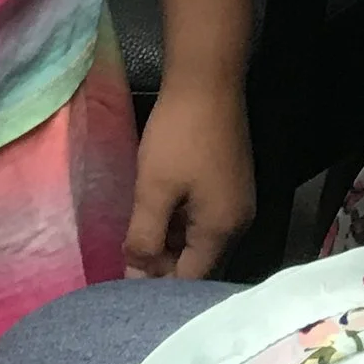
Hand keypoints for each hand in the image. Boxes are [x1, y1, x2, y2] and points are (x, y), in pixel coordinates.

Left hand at [124, 82, 255, 280]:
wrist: (208, 80)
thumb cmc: (179, 136)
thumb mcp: (154, 189)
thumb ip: (145, 238)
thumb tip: (136, 276)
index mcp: (222, 230)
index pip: (190, 279)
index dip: (156, 283)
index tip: (125, 280)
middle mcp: (238, 223)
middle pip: (199, 263)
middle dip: (164, 265)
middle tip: (128, 256)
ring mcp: (237, 202)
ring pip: (200, 241)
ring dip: (170, 243)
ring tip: (137, 237)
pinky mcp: (231, 184)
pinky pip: (204, 219)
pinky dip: (180, 223)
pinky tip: (157, 212)